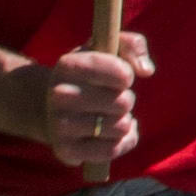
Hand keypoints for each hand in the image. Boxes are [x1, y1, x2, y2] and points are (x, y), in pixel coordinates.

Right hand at [35, 32, 154, 181]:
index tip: (120, 77)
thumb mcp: (107, 48)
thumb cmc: (88, 74)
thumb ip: (132, 44)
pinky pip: (113, 150)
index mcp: (68, 65)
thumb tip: (146, 70)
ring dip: (123, 121)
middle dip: (127, 100)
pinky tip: (112, 134)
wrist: (49, 107)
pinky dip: (121, 142)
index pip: (122, 74)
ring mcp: (60, 125)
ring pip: (121, 127)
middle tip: (112, 99)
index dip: (127, 76)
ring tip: (108, 115)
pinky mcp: (66, 151)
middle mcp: (59, 95)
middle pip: (124, 103)